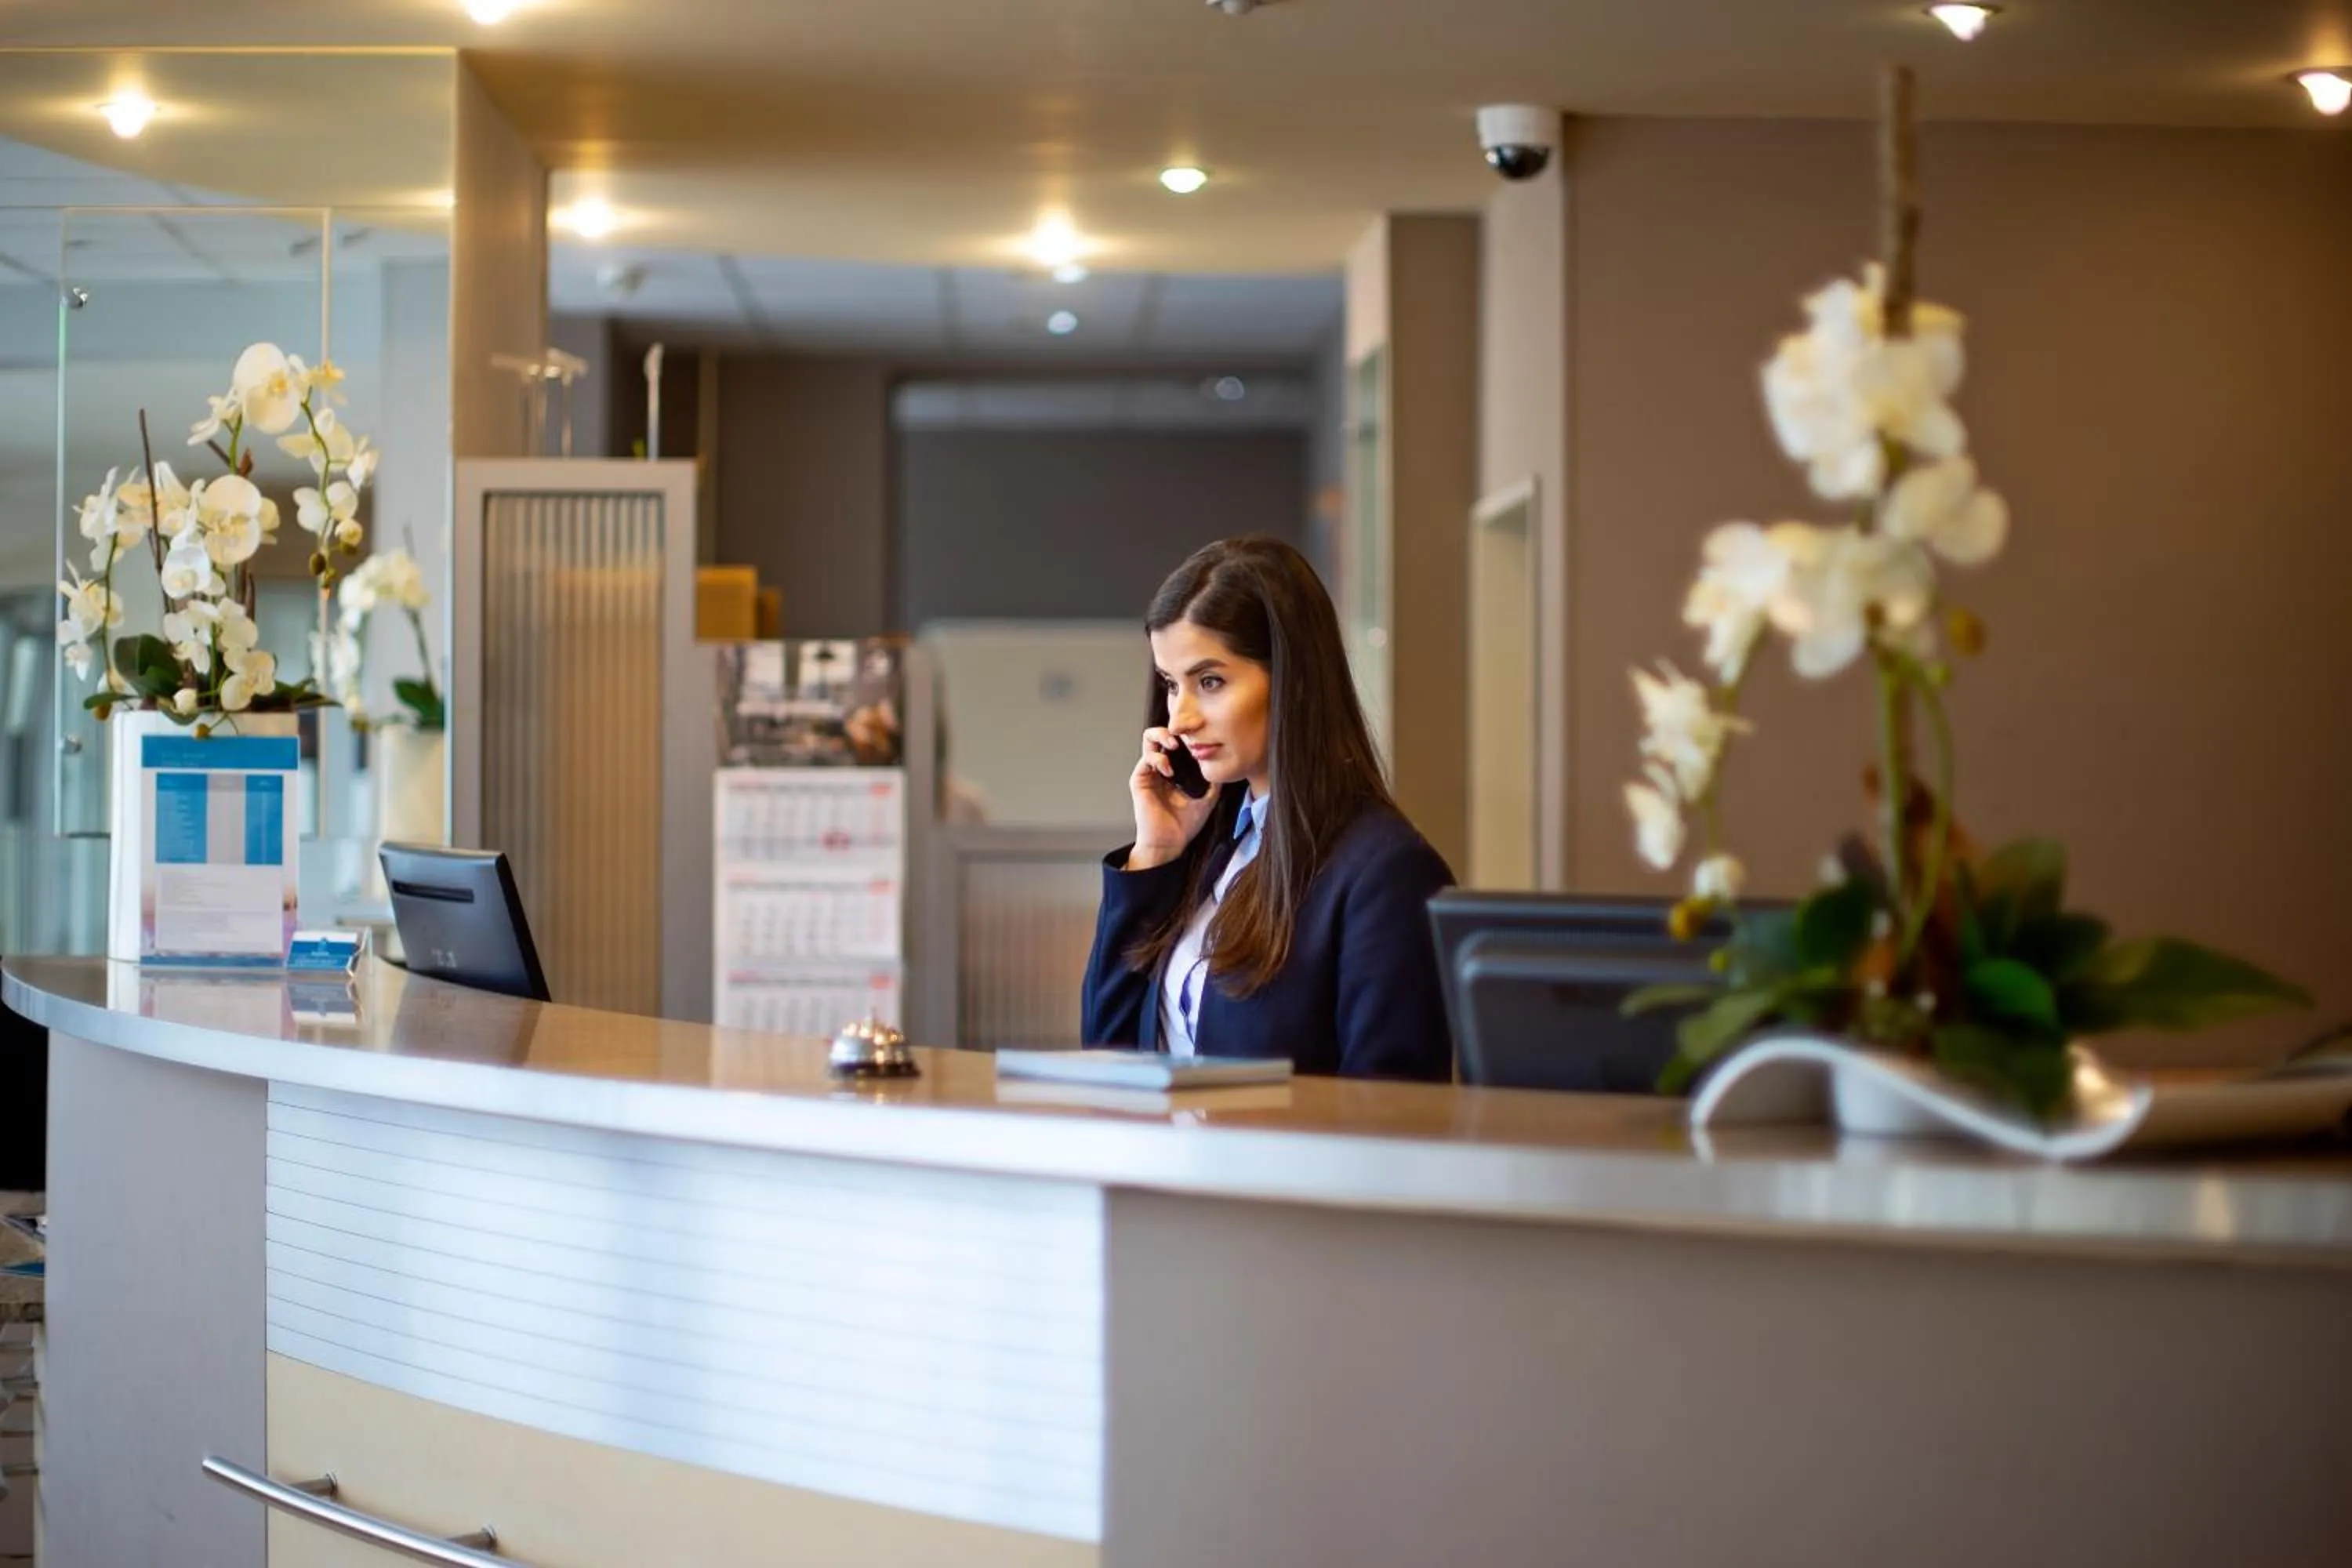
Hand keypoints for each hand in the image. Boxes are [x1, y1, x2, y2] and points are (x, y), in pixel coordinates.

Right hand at [1127, 727, 1215, 869]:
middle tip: (1184, 736)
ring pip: (1149, 740)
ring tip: (1175, 746)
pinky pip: (1145, 760)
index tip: (1198, 734)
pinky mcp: (1139, 781)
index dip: (1185, 734)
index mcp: (1174, 770)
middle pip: (1160, 734)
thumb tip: (1223, 763)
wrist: (1170, 844)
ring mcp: (1148, 773)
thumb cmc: (1184, 825)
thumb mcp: (1207, 798)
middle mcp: (1160, 768)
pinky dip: (1158, 759)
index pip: (1177, 742)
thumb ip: (1213, 780)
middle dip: (1172, 729)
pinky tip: (1169, 771)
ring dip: (1162, 737)